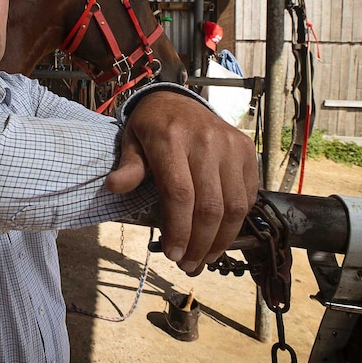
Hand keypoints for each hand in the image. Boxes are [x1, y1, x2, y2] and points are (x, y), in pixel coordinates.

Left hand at [105, 90, 258, 273]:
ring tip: (206, 258)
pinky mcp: (246, 150)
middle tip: (188, 265)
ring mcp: (230, 145)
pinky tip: (221, 234)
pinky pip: (247, 194)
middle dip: (200, 244)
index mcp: (171, 139)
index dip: (179, 230)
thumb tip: (114, 187)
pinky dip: (236, 219)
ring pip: (234, 205)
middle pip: (209, 206)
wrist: (177, 98)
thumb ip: (128, 167)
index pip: (180, 194)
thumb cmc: (150, 126)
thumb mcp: (131, 141)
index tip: (172, 254)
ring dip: (222, 239)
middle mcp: (205, 141)